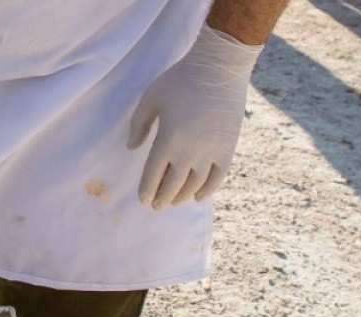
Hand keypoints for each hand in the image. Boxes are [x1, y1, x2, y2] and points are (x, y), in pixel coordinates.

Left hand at [127, 24, 262, 209]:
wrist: (219, 67)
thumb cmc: (180, 79)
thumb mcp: (150, 98)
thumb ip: (138, 125)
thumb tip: (131, 148)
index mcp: (167, 140)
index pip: (153, 175)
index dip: (147, 190)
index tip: (143, 199)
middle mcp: (189, 152)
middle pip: (173, 185)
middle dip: (162, 198)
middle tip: (156, 205)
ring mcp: (210, 152)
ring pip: (194, 185)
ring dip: (181, 196)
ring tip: (174, 201)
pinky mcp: (228, 148)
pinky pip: (217, 177)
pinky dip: (207, 191)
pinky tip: (197, 197)